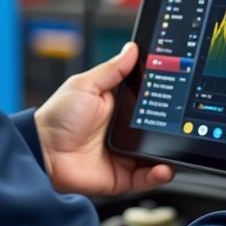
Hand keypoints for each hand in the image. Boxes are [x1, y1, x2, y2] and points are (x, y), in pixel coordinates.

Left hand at [34, 42, 174, 195]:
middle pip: (156, 127)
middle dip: (171, 126)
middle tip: (182, 122)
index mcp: (116, 106)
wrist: (43, 151)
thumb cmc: (57, 116)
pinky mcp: (121, 175)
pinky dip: (158, 174)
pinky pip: (145, 177)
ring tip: (179, 147)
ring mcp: (124, 153)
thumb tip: (132, 48)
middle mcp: (123, 130)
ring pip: (156, 153)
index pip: (146, 100)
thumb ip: (112, 70)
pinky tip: (163, 167)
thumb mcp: (86, 85)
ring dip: (169, 152)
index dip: (162, 97)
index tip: (177, 90)